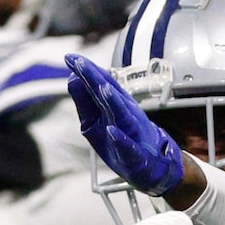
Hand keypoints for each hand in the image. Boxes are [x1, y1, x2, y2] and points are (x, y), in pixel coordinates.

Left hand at [64, 54, 187, 195]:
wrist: (155, 167)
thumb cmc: (124, 140)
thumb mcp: (96, 122)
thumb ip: (84, 102)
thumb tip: (71, 78)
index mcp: (115, 105)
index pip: (100, 83)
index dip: (85, 70)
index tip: (69, 57)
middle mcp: (125, 114)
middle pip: (109, 93)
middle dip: (94, 78)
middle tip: (79, 63)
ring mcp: (133, 135)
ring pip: (121, 115)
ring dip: (112, 101)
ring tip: (101, 88)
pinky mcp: (136, 157)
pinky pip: (129, 147)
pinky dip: (121, 139)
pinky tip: (112, 131)